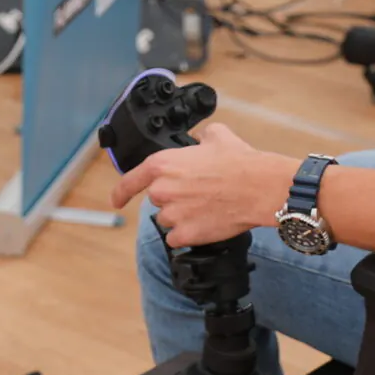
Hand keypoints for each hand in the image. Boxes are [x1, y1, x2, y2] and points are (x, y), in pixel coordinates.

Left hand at [108, 122, 296, 247]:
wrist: (258, 188)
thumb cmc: (240, 162)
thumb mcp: (217, 135)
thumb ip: (199, 137)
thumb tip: (200, 140)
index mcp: (163, 164)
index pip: (130, 180)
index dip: (121, 192)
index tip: (116, 200)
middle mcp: (162, 190)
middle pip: (157, 199)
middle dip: (174, 198)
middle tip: (199, 192)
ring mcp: (172, 214)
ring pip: (168, 220)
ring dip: (182, 216)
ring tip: (207, 207)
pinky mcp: (185, 234)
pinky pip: (178, 238)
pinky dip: (189, 234)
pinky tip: (206, 223)